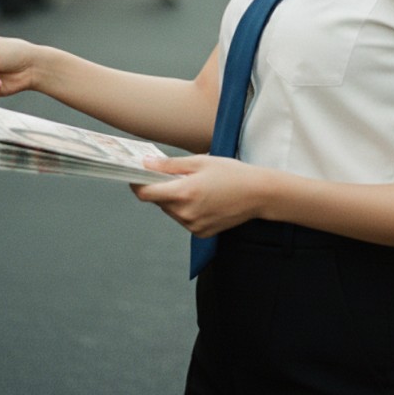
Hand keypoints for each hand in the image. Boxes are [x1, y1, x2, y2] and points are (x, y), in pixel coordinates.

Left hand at [131, 155, 270, 237]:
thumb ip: (170, 165)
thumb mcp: (200, 162)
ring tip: (194, 185)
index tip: (135, 175)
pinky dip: (186, 208)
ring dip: (173, 198)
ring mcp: (193, 226)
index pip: (146, 193)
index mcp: (184, 193)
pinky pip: (184, 219)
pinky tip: (202, 197)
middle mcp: (186, 213)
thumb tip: (146, 164)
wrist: (258, 194)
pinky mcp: (201, 232)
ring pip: (171, 211)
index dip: (137, 183)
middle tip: (173, 174)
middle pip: (158, 201)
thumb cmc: (232, 174)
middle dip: (160, 188)